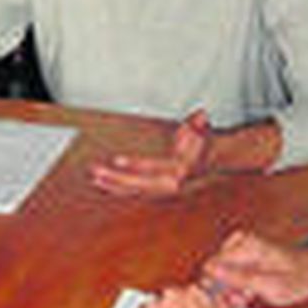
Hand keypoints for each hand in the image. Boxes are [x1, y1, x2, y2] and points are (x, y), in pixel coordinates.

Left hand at [88, 110, 214, 196]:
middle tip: (95, 170)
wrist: (213, 162)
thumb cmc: (203, 143)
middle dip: (115, 178)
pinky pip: (133, 191)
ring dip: (112, 185)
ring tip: (93, 177)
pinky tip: (101, 182)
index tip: (116, 160)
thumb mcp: (202, 130)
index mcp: (179, 171)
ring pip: (133, 190)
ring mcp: (161, 191)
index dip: (135, 165)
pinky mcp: (154, 191)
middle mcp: (169, 185)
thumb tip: (200, 117)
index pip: (154, 169)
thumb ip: (198, 125)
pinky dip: (117, 188)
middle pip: (138, 184)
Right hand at [201, 229, 307, 307]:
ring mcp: (241, 247)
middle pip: (215, 270)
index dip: (215, 288)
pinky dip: (237, 287)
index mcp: (245, 244)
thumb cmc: (299, 277)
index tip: (225, 302)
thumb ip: (238, 278)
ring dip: (232, 290)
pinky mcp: (244, 255)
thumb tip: (209, 272)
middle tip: (241, 302)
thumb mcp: (270, 285)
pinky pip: (230, 273)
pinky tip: (248, 295)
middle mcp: (240, 242)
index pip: (210, 266)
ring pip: (222, 274)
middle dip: (224, 290)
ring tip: (248, 298)